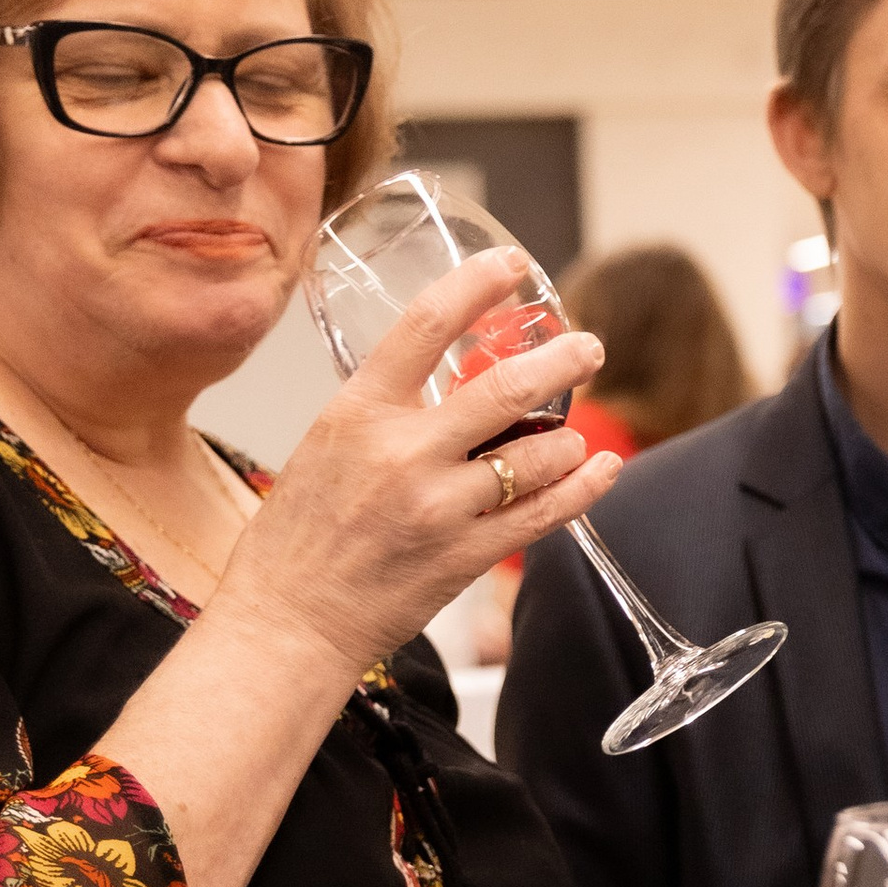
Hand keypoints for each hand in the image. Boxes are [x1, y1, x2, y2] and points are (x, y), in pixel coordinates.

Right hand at [213, 251, 618, 677]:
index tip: (512, 265)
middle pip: (504, 386)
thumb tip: (440, 381)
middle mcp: (402, 453)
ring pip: (536, 454)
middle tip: (588, 347)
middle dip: (562, 359)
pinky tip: (600, 468)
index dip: (478, 283)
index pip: (425, 324)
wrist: (287, 621)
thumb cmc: (298, 539)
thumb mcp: (325, 446)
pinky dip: (583, 486)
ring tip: (575, 436)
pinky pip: (544, 514)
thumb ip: (383, 411)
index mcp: (358, 413)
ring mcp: (438, 507)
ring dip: (569, 439)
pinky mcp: (465, 556)